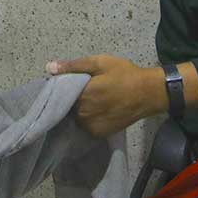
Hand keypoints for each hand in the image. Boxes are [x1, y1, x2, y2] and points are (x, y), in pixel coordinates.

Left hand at [46, 55, 165, 137]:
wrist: (149, 94)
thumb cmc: (124, 74)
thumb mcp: (100, 63)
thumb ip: (73, 66)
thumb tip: (49, 68)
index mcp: (82, 95)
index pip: (59, 94)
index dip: (61, 88)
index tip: (65, 83)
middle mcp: (83, 114)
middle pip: (66, 106)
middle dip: (70, 99)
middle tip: (82, 90)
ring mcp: (90, 126)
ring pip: (74, 117)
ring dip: (77, 110)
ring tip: (90, 100)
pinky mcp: (98, 134)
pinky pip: (84, 125)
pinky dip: (86, 118)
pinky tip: (95, 110)